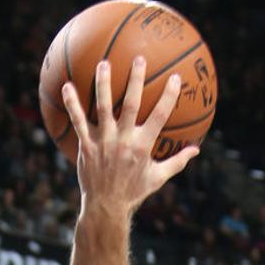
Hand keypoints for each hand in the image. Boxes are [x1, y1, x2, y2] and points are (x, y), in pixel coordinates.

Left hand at [62, 57, 198, 215]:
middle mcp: (124, 140)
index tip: (176, 78)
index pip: (160, 116)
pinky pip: (78, 121)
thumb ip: (177, 161)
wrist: (106, 206)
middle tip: (138, 58)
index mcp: (143, 145)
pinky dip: (72, 104)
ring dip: (104, 85)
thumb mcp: (158, 177)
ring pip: (104, 108)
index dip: (169, 96)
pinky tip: (67, 86)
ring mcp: (104, 141)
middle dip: (136, 80)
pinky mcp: (87, 145)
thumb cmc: (133, 191)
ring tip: (103, 63)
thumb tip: (196, 150)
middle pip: (132, 104)